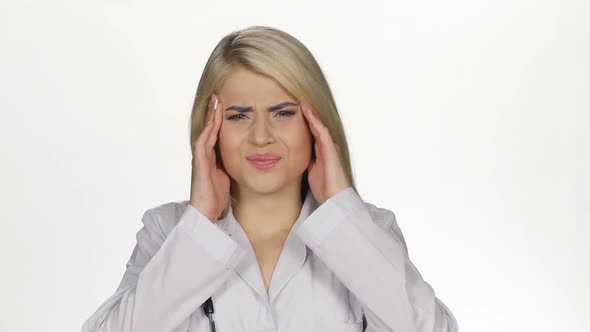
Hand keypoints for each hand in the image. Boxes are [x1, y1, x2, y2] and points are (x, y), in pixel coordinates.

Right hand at [189, 94, 229, 222]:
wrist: (206, 212)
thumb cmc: (216, 197)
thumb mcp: (227, 176)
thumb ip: (231, 165)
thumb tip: (245, 158)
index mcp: (211, 156)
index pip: (216, 133)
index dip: (220, 119)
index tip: (226, 105)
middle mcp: (204, 154)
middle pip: (209, 128)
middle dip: (213, 112)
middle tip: (218, 96)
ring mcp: (200, 158)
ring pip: (206, 131)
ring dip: (210, 116)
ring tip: (215, 101)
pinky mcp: (200, 163)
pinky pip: (203, 142)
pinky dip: (208, 130)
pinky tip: (213, 119)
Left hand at [301, 102, 351, 204]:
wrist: (335, 200)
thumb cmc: (324, 189)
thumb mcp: (310, 171)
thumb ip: (305, 161)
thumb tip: (291, 157)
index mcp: (321, 151)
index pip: (310, 131)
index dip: (302, 120)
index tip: (291, 109)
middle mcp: (327, 146)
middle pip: (315, 125)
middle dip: (307, 113)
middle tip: (296, 98)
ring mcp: (330, 147)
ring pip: (319, 124)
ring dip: (310, 112)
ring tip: (301, 99)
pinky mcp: (331, 150)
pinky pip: (322, 131)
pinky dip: (314, 120)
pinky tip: (307, 110)